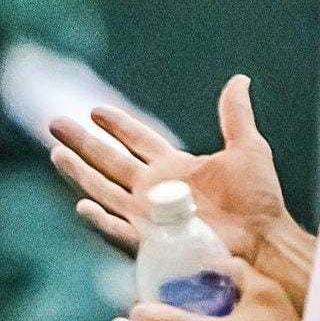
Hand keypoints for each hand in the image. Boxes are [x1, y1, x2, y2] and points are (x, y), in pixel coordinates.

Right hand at [49, 74, 289, 262]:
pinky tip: (83, 206)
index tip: (95, 110)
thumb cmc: (259, 200)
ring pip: (104, 190)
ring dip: (79, 173)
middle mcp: (155, 190)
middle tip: (55, 123)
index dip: (117, 126)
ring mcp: (150, 215)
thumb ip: (235, 115)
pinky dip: (101, 220)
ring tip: (56, 153)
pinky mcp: (152, 240)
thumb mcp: (248, 149)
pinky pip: (120, 229)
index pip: (137, 141)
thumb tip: (239, 79)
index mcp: (174, 166)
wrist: (265, 240)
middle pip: (109, 161)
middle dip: (82, 143)